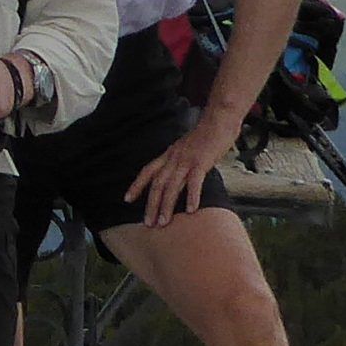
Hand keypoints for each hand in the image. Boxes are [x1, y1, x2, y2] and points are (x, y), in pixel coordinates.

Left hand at [125, 114, 237, 229]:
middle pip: (157, 184)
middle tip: (148, 224)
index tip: (127, 199)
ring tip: (163, 222)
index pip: (147, 171)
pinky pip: (194, 182)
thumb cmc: (205, 136)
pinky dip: (192, 197)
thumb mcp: (185, 148)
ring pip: (172, 186)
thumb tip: (176, 177)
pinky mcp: (201, 162)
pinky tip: (190, 211)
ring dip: (166, 206)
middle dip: (151, 205)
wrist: (218, 121)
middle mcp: (173, 158)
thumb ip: (179, 162)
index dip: (136, 185)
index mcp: (168, 155)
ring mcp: (186, 160)